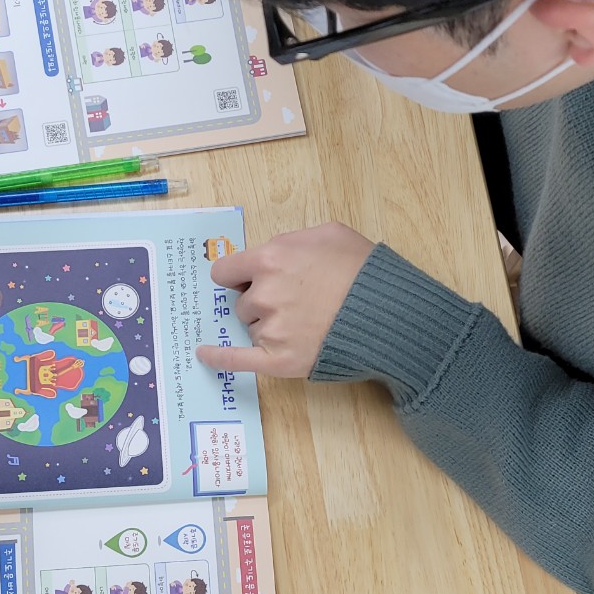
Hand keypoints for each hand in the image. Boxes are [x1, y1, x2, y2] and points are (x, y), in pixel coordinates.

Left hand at [197, 223, 374, 376]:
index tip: (245, 280)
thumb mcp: (328, 233)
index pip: (226, 270)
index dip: (238, 275)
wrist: (389, 313)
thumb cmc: (363, 270)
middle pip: (243, 302)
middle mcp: (264, 295)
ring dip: (267, 325)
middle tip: (297, 301)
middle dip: (261, 301)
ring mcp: (270, 329)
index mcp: (270, 259)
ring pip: (252, 327)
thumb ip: (291, 241)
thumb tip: (272, 254)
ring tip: (306, 322)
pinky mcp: (279, 360)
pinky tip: (203, 354)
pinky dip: (219, 358)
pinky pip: (238, 360)